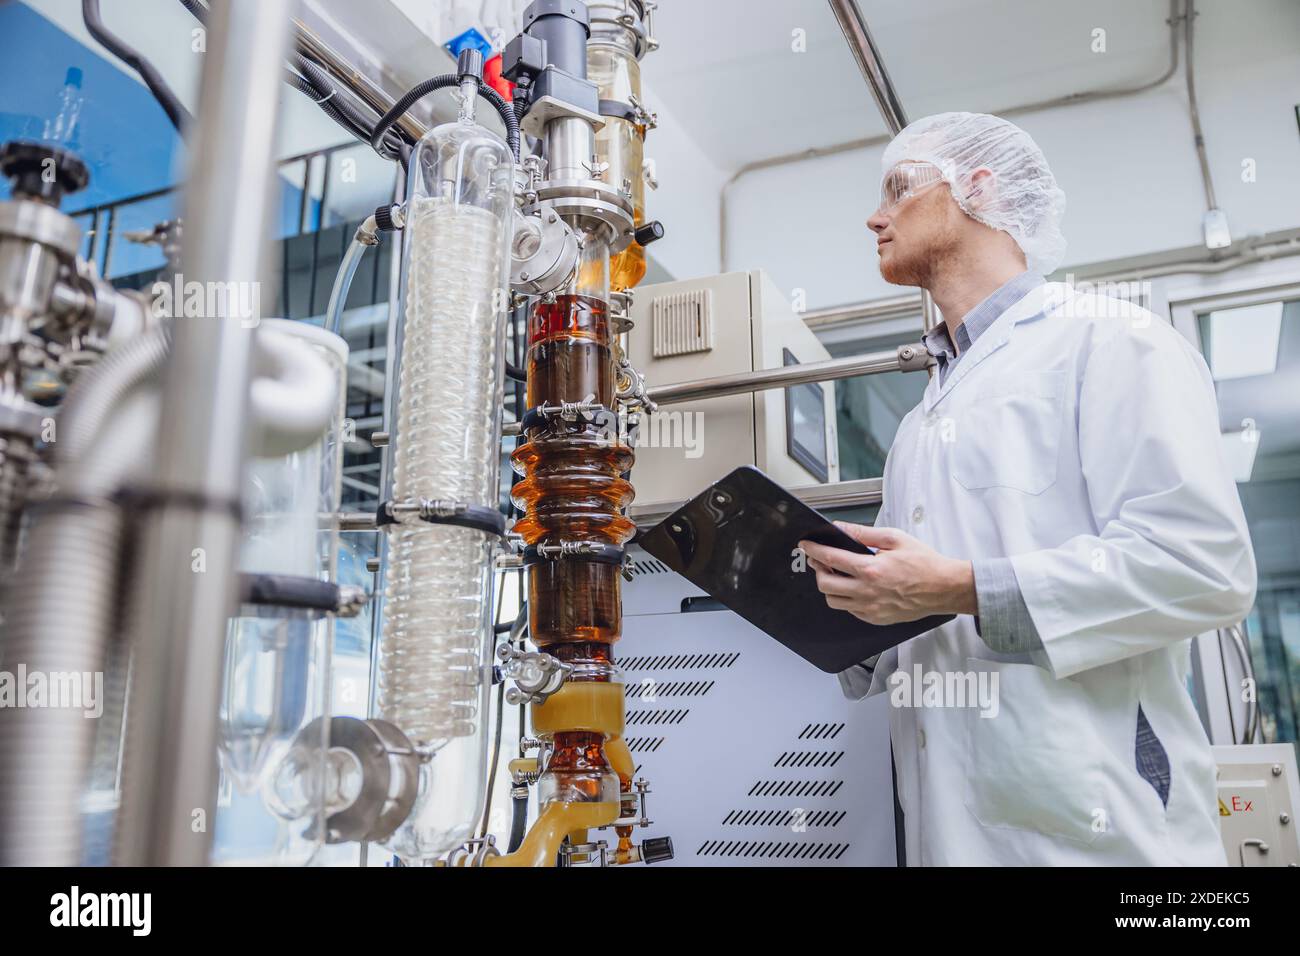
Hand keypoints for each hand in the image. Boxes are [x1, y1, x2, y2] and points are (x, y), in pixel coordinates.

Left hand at [797, 522, 976, 624]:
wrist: (944, 588)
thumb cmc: (924, 564)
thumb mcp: (894, 538)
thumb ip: (863, 533)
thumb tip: (841, 527)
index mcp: (870, 570)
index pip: (830, 558)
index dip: (813, 550)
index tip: (806, 545)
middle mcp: (867, 592)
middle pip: (825, 583)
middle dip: (818, 569)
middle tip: (821, 559)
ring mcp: (870, 608)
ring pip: (833, 601)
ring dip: (829, 586)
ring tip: (837, 573)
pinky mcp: (875, 618)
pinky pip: (849, 611)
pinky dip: (845, 598)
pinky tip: (853, 587)